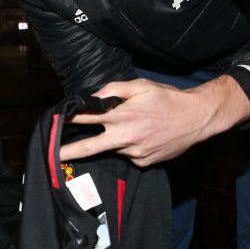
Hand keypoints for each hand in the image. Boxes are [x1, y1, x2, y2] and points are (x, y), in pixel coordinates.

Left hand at [59, 76, 249, 166]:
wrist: (197, 118)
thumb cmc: (168, 99)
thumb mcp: (141, 86)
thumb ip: (114, 90)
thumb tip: (94, 95)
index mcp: (121, 116)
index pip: (87, 118)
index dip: (68, 119)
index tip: (53, 123)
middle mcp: (124, 137)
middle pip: (89, 147)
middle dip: (68, 152)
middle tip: (52, 157)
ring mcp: (134, 153)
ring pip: (114, 148)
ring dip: (115, 140)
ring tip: (137, 127)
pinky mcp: (144, 162)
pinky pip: (130, 155)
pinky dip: (132, 147)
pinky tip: (146, 137)